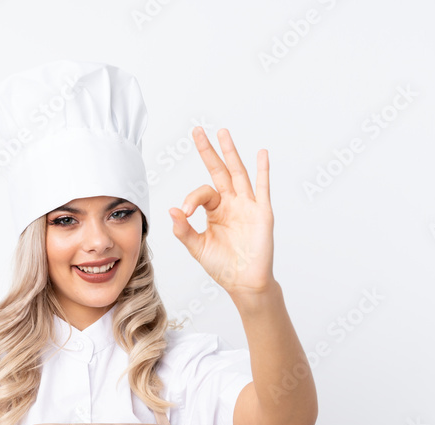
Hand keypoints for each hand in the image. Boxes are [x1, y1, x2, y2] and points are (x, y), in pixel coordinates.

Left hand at [169, 127, 275, 297]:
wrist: (244, 282)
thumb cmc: (222, 266)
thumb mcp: (197, 248)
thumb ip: (184, 230)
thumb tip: (172, 211)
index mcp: (215, 210)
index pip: (202, 193)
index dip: (191, 199)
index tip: (185, 212)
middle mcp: (231, 203)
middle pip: (219, 171)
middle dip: (208, 151)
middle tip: (197, 130)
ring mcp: (248, 205)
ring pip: (238, 173)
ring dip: (231, 153)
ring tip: (223, 132)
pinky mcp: (262, 213)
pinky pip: (262, 188)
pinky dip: (263, 170)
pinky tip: (261, 153)